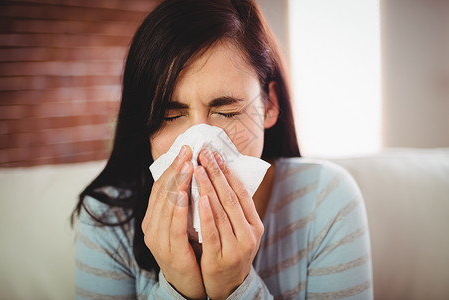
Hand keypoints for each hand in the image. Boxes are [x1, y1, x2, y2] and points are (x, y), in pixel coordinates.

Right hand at [142, 145, 205, 299]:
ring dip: (178, 184)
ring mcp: (158, 240)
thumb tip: (191, 173)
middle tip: (188, 151)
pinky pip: (174, 227)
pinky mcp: (170, 252)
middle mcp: (151, 227)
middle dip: (176, 170)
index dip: (172, 167)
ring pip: (167, 207)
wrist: (187, 283)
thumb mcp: (181, 223)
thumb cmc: (188, 248)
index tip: (185, 149)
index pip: (161, 187)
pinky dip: (179, 209)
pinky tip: (185, 194)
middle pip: (163, 192)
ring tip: (188, 166)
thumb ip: (182, 203)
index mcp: (153, 218)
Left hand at [195, 149, 263, 299]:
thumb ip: (234, 210)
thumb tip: (222, 178)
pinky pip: (212, 232)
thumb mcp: (239, 231)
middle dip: (216, 173)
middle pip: (231, 198)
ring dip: (209, 188)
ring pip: (222, 212)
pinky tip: (200, 198)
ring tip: (198, 169)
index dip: (228, 172)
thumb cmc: (231, 251)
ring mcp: (237, 246)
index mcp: (255, 224)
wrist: (229, 286)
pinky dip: (206, 214)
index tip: (216, 154)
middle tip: (204, 154)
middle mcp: (250, 234)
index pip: (241, 192)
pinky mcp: (221, 258)